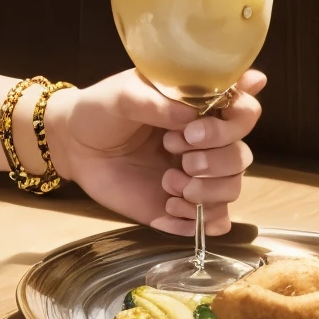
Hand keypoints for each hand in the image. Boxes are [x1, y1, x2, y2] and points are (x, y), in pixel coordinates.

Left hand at [46, 69, 264, 235]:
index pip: (244, 112)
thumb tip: (191, 116)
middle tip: (176, 153)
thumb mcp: (122, 97)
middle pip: (242, 156)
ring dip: (207, 190)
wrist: (73, 146)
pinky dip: (200, 219)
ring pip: (233, 189)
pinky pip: (215, 221)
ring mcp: (197, 175)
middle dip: (215, 159)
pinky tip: (168, 207)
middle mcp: (205, 142)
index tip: (193, 130)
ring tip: (168, 182)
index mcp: (197, 108)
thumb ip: (156, 103)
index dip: (234, 121)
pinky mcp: (183, 205)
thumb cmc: (99, 111)